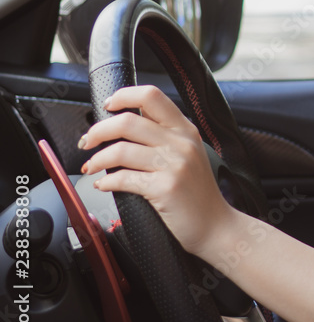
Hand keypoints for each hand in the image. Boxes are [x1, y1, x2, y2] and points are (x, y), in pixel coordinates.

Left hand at [79, 86, 236, 256]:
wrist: (216, 225)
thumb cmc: (197, 193)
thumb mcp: (188, 155)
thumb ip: (165, 136)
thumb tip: (125, 123)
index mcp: (186, 130)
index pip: (151, 96)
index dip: (123, 96)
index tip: (107, 106)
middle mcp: (181, 143)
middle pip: (127, 121)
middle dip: (98, 131)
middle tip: (88, 141)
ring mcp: (175, 165)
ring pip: (120, 150)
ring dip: (97, 159)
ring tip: (91, 166)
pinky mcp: (165, 188)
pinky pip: (123, 179)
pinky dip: (105, 182)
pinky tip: (103, 185)